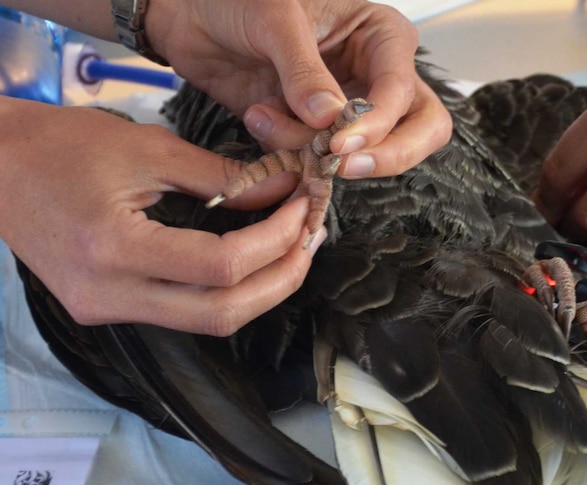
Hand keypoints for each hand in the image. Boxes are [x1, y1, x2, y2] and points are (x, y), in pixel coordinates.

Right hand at [0, 98, 323, 334]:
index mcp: (113, 249)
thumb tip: (284, 192)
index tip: (303, 207)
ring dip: (261, 290)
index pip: (221, 267)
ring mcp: (103, 310)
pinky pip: (181, 313)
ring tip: (293, 249)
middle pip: (222, 314)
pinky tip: (251, 260)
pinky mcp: (104, 309)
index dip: (276, 240)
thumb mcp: (150, 148)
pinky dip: (226, 291)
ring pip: (206, 322)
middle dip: (281, 279)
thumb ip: (222, 176)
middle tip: (311, 239)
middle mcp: (107, 295)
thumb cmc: (63, 144)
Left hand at [147, 0, 451, 178]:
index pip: (404, 91)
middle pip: (422, 129)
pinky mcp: (317, 132)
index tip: (341, 144)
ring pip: (370, 153)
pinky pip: (322, 161)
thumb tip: (330, 119)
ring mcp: (350, 108)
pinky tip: (258, 115)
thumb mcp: (276, 20)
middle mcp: (375, 75)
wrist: (193, 16)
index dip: (378, 123)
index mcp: (381, 36)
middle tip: (343, 166)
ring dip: (316, 151)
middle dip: (387, 155)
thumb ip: (304, 71)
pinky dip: (290, 154)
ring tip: (265, 117)